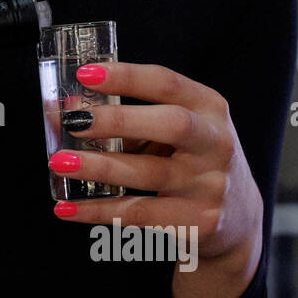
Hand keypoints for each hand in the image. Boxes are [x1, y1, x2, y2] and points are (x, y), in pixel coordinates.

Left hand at [46, 61, 263, 297]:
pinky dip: (98, 211)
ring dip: (99, 167)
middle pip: (173, 125)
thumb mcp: (172, 131)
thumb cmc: (190, 160)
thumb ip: (124, 121)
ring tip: (59, 162)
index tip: (85, 73)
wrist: (238, 219)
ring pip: (150, 174)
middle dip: (120, 121)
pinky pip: (140, 215)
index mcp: (209, 108)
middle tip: (74, 121)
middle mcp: (216, 143)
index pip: (168, 83)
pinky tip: (67, 207)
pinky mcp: (199, 223)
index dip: (126, 77)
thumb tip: (61, 112)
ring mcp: (211, 185)